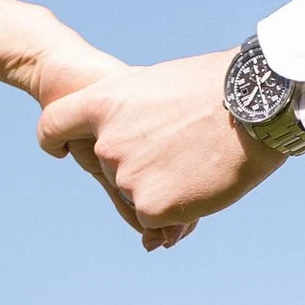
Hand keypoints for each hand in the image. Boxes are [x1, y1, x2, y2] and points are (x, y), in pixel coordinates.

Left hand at [33, 48, 281, 250]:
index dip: (55, 140)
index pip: (54, 125)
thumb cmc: (215, 89)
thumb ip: (134, 111)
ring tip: (200, 161)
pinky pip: (154, 219)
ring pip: (136, 194)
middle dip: (140, 167)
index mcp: (104, 103)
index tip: (63, 149)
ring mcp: (125, 176)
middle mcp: (106, 142)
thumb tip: (137, 131)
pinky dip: (175, 210)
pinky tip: (201, 184)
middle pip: (110, 168)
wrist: (251, 110)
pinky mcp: (149, 207)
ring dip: (163, 187)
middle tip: (182, 151)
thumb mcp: (158, 86)